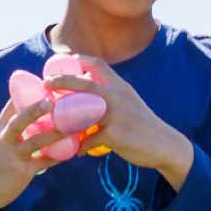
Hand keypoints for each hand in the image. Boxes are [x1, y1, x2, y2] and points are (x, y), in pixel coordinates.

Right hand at [0, 97, 65, 210]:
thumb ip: (14, 124)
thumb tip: (35, 108)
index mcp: (0, 127)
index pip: (11, 105)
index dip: (27, 92)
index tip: (45, 83)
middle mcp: (4, 139)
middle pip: (18, 121)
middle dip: (34, 110)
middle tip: (52, 101)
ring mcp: (12, 156)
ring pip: (34, 142)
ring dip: (53, 135)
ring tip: (70, 129)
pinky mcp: (21, 172)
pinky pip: (43, 163)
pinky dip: (57, 157)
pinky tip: (70, 153)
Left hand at [45, 56, 193, 187]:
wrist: (164, 144)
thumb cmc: (143, 125)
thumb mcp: (130, 102)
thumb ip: (112, 96)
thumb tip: (89, 95)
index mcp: (120, 86)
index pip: (98, 64)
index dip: (79, 60)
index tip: (62, 60)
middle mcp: (117, 96)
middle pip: (84, 84)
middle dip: (62, 81)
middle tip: (46, 83)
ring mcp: (115, 115)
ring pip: (82, 113)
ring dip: (64, 118)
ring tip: (54, 122)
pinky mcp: (114, 134)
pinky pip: (90, 140)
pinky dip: (82, 146)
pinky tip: (78, 151)